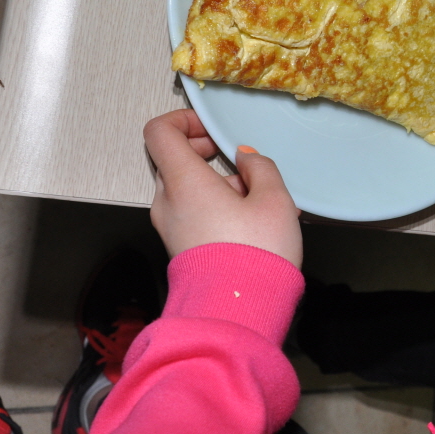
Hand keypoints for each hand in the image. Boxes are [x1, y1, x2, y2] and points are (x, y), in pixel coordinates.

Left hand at [143, 109, 302, 266]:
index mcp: (184, 181)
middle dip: (209, 157)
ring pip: (187, 190)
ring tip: (258, 202)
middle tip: (241, 167)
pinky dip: (216, 208)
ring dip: (218, 186)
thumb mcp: (275, 199)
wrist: (239, 313)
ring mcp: (170, 228)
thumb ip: (260, 167)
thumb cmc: (255, 254)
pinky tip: (251, 223)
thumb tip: (247, 157)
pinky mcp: (180, 249)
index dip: (183, 120)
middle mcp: (167, 202)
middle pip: (175, 161)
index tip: (211, 130)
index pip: (159, 132)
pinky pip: (192, 214)